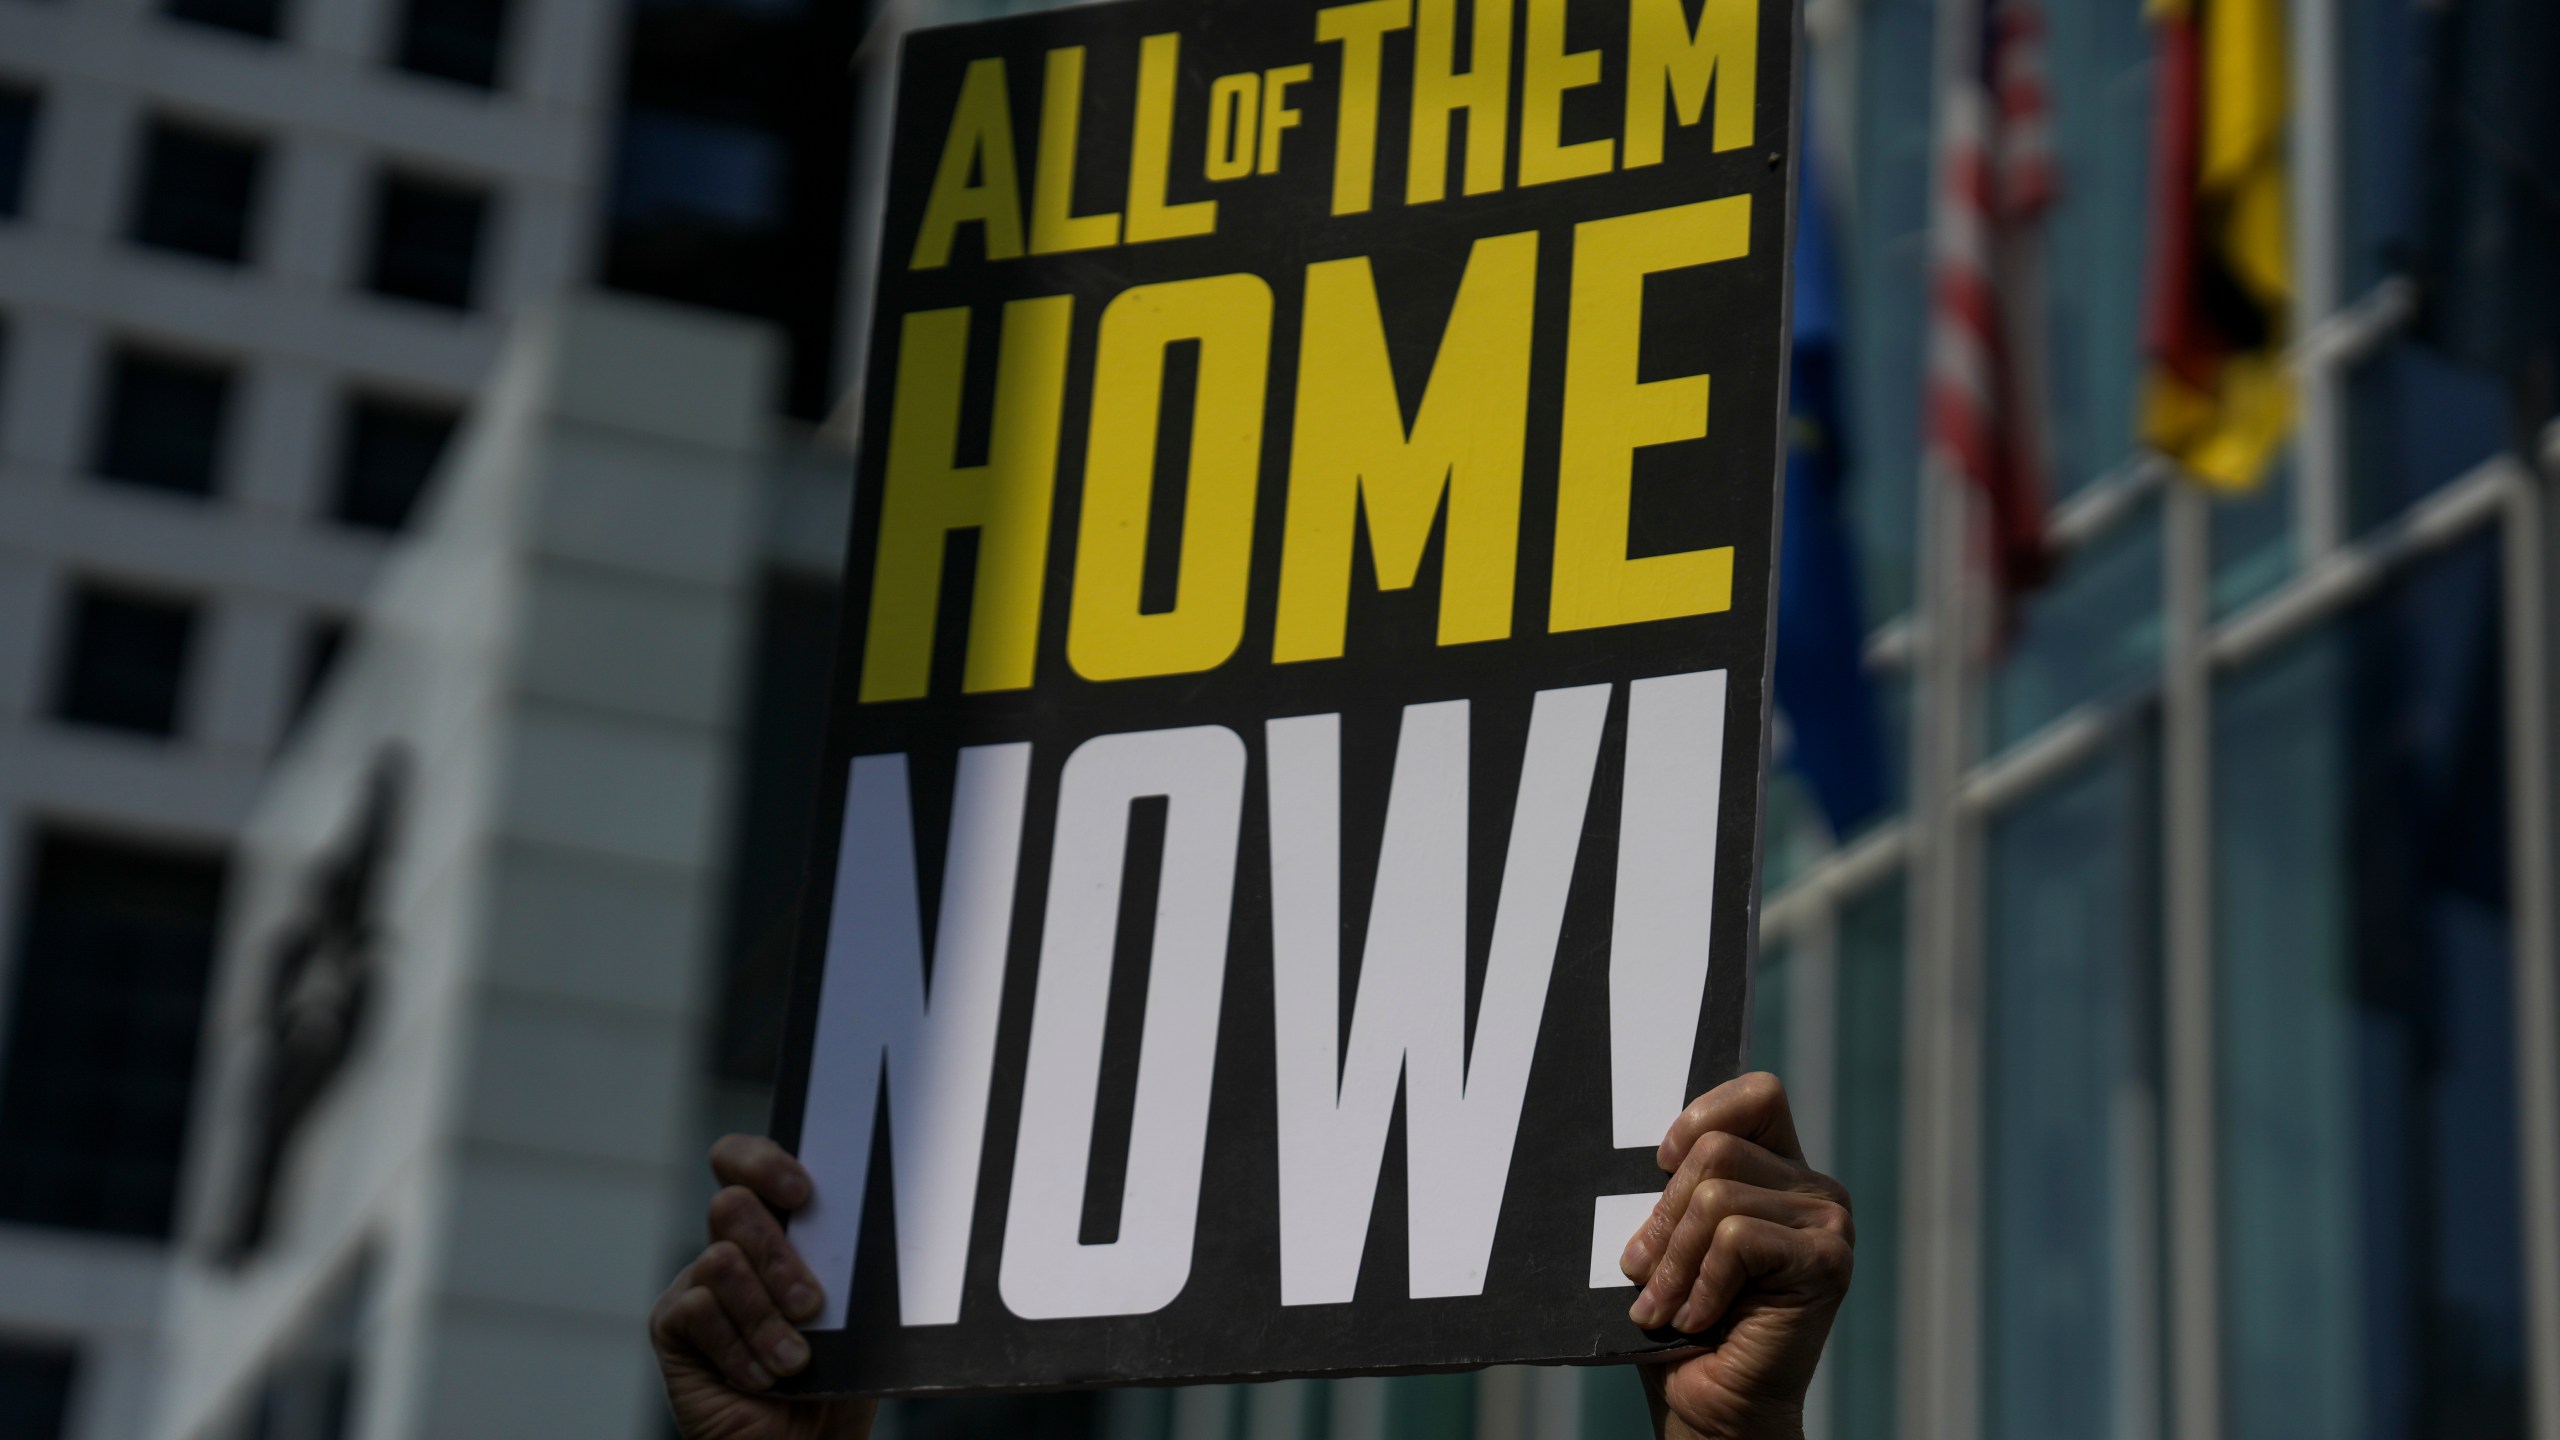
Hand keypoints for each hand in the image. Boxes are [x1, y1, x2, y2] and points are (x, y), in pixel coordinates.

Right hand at [650, 1135, 875, 1439]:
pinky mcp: (672, 1326)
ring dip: (765, 1318)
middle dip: (779, 1258)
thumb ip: (844, 1268)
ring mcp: (697, 1285)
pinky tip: (760, 1377)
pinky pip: (699, 1311)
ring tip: (794, 1361)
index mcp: (777, 1228)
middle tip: (812, 1305)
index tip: (803, 1193)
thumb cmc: (835, 1377)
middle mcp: (730, 1246)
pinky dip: (738, 1350)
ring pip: (721, 1261)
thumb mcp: (853, 1316)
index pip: (746, 1162)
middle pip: (731, 1205)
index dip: (764, 1162)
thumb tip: (866, 1231)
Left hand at [1618, 1074, 1852, 1439]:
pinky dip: (1702, 1283)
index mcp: (1781, 1170)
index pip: (1757, 1094)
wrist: (1713, 1409)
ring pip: (1717, 1197)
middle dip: (1662, 1218)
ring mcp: (1830, 1222)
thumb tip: (1646, 1153)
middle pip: (1716, 1150)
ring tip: (1662, 1308)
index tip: (1660, 1163)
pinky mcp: (1827, 1260)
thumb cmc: (1684, 1324)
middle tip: (1640, 1274)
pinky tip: (1698, 1320)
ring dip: (1673, 1262)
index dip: (1701, 1116)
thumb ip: (1676, 1191)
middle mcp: (1815, 1188)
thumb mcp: (1671, 1240)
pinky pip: (1737, 1238)